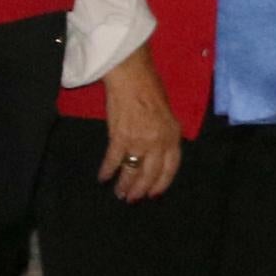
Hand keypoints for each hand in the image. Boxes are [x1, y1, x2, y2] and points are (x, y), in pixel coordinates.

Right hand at [96, 52, 179, 202]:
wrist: (132, 76)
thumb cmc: (150, 89)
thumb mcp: (168, 114)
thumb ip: (164, 135)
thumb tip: (157, 152)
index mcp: (172, 136)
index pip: (171, 168)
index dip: (162, 183)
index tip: (154, 194)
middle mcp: (158, 142)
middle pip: (150, 174)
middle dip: (140, 189)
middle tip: (132, 198)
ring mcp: (139, 141)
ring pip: (131, 171)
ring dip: (124, 184)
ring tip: (119, 193)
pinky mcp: (120, 137)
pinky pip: (113, 160)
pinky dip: (107, 170)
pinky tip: (102, 178)